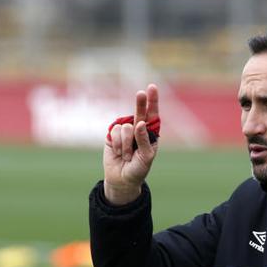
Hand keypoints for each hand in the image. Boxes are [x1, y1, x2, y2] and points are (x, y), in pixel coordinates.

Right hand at [103, 84, 159, 204]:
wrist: (122, 179)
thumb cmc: (138, 169)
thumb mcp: (146, 157)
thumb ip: (144, 140)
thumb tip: (140, 123)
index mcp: (150, 133)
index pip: (153, 115)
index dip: (152, 101)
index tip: (152, 87)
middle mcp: (138, 129)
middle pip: (140, 112)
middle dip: (140, 103)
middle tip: (141, 93)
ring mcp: (125, 132)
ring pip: (126, 127)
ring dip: (127, 144)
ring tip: (128, 155)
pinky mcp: (112, 135)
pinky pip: (115, 131)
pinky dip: (118, 144)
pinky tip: (119, 153)